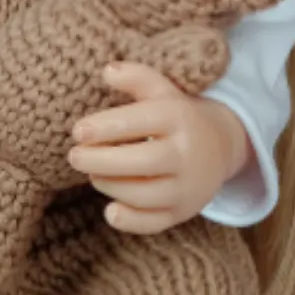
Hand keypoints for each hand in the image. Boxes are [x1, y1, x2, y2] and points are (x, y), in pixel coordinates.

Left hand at [67, 61, 251, 234]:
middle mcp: (187, 153)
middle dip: (100, 161)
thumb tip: (106, 71)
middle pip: (141, 162)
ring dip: (110, 185)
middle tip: (74, 156)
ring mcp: (187, 187)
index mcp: (179, 117)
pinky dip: (130, 221)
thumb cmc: (177, 115)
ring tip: (92, 173)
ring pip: (144, 194)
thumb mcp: (161, 90)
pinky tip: (111, 210)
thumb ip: (135, 77)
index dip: (105, 127)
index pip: (140, 122)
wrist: (220, 146)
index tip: (77, 131)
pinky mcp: (183, 212)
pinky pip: (154, 223)